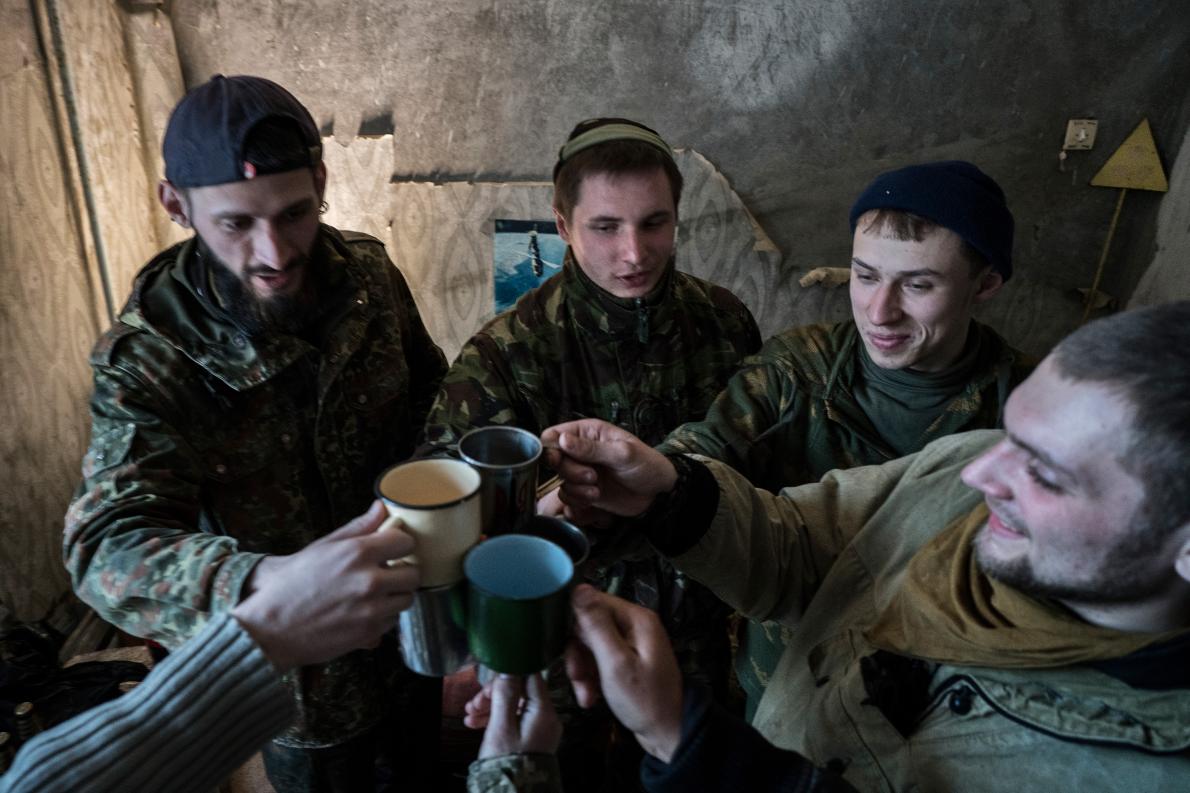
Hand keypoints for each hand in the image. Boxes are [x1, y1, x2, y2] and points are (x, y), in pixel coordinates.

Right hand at [231, 500, 419, 670]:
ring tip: (373, 594)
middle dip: (402, 572)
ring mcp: (371, 610)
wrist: (269, 625)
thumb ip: (358, 528)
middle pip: (413, 574)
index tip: (392, 549)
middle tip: (387, 573)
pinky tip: (364, 612)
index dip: (399, 544)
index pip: (405, 542)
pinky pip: (392, 622)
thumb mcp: (323, 546)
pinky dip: (383, 617)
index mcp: (358, 553)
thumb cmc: (292, 583)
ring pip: (406, 600)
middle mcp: (370, 581)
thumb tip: (381, 507)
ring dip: (394, 596)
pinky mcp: (368, 634)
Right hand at [472, 674, 560, 758]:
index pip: (531, 677)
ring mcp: (538, 729)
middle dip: (495, 694)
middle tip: (474, 702)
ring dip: (491, 706)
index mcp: (544, 711)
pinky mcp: (530, 739)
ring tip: (470, 714)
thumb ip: (505, 695)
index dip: (509, 673)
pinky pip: (513, 720)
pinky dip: (496, 719)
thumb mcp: (501, 726)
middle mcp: (545, 718)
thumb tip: (508, 668)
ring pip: (514, 706)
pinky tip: (475, 723)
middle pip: (520, 692)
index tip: (490, 678)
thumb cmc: (507, 763)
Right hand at [540, 420, 676, 517]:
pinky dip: (577, 499)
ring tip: (597, 488)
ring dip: (575, 487)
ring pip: (559, 479)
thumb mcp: (622, 453)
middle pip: (553, 459)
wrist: (657, 492)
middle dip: (569, 470)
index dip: (550, 448)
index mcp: (587, 432)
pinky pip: (567, 495)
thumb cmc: (646, 464)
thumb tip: (563, 440)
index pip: (553, 435)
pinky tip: (595, 497)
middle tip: (591, 476)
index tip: (558, 459)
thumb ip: (591, 448)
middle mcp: (580, 450)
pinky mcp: (584, 489)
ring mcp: (581, 470)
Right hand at [565, 584, 682, 761]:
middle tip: (577, 677)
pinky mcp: (626, 661)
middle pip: (590, 625)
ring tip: (585, 695)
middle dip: (578, 652)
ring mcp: (631, 644)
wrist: (668, 734)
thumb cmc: (644, 700)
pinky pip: (600, 660)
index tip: (564, 646)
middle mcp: (634, 625)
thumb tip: (579, 588)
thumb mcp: (615, 663)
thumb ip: (596, 625)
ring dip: (582, 670)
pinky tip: (591, 697)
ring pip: (591, 645)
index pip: (594, 602)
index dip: (575, 622)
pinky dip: (592, 677)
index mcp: (636, 618)